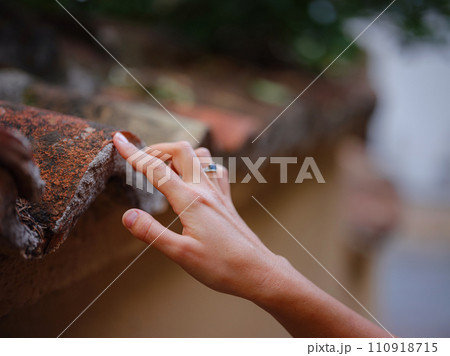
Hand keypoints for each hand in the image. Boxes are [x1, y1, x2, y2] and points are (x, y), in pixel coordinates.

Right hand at [113, 133, 281, 299]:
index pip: (156, 170)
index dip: (134, 153)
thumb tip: (127, 215)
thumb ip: (152, 233)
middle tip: (142, 162)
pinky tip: (194, 179)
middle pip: (181, 150)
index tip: (118, 139)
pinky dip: (200, 165)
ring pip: (200, 156)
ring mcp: (219, 192)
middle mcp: (206, 190)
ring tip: (165, 170)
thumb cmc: (221, 266)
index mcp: (191, 200)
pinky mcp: (226, 200)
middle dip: (158, 149)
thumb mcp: (180, 254)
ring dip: (180, 155)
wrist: (257, 271)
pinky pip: (214, 170)